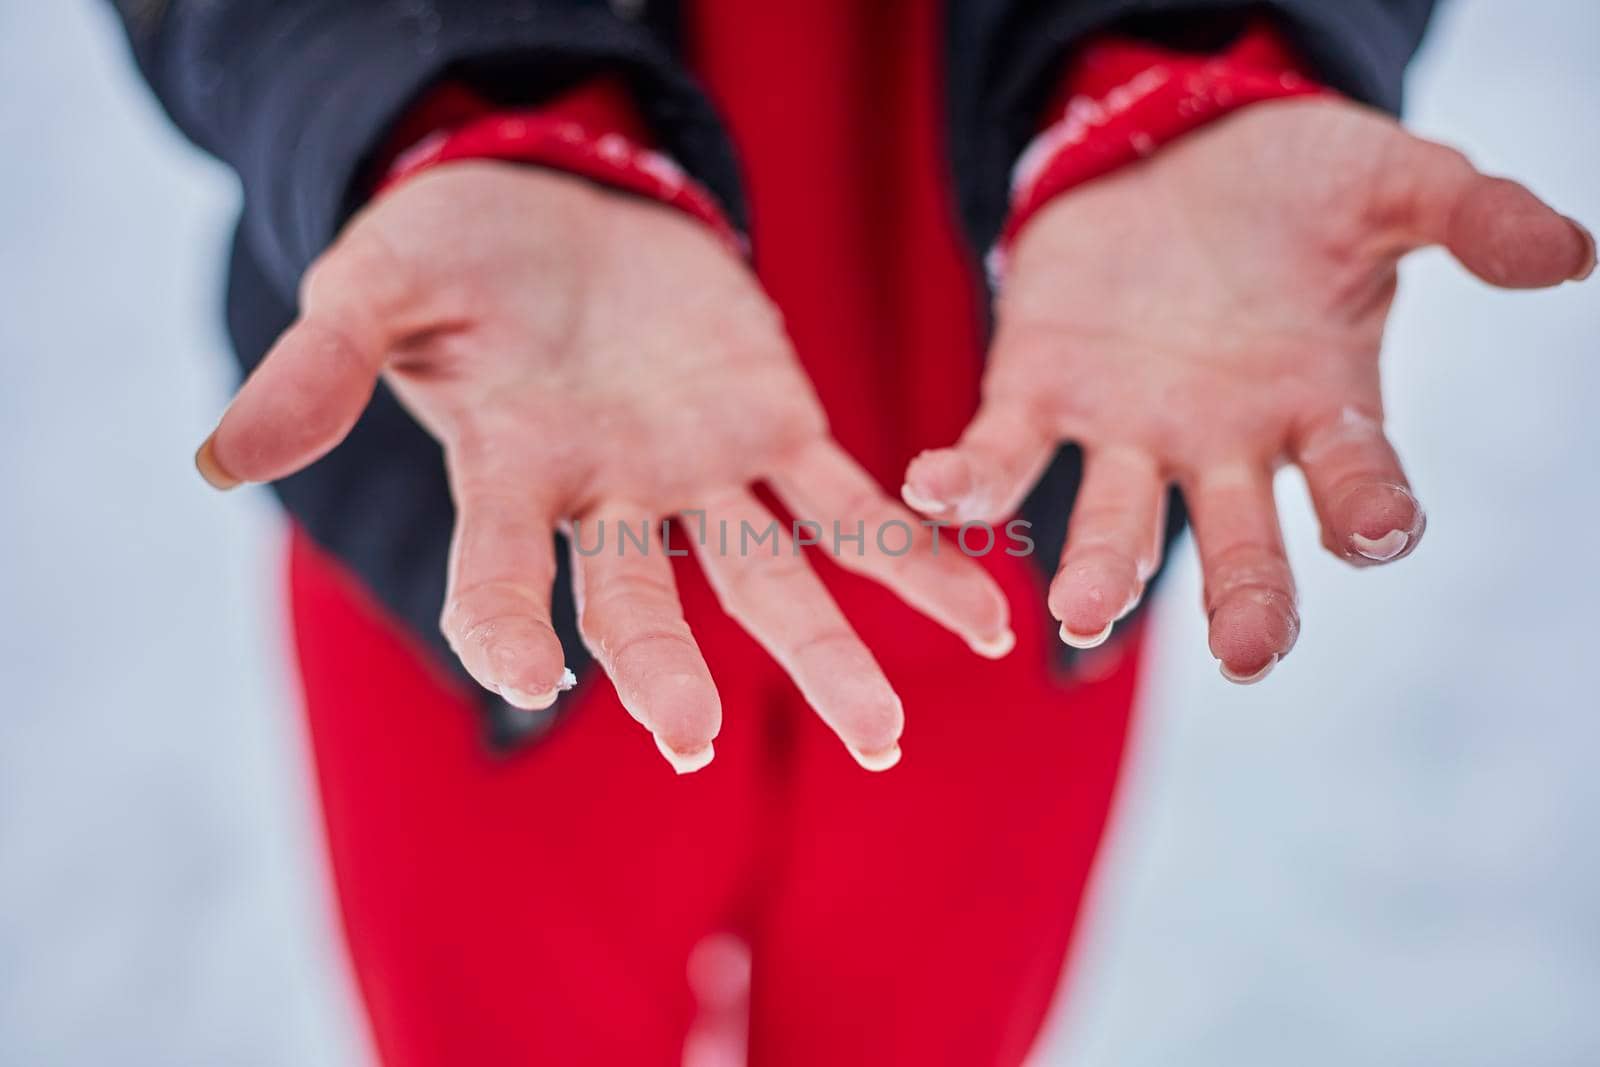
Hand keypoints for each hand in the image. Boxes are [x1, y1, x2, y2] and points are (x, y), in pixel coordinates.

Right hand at [196, 162, 1010, 770]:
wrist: (566, 206)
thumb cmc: (459, 254)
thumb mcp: (380, 283)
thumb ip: (323, 366)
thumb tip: (227, 454)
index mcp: (510, 471)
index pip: (498, 570)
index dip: (504, 621)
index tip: (522, 675)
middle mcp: (611, 498)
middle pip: (642, 601)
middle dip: (666, 667)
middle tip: (693, 740)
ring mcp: (700, 470)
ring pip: (770, 578)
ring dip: (829, 654)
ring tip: (889, 734)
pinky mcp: (779, 425)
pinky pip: (852, 505)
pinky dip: (914, 559)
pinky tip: (981, 623)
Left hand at [902, 98, 1592, 682]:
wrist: (1171, 153)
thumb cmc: (1293, 190)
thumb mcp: (1391, 183)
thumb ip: (1469, 217)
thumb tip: (1571, 253)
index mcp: (1316, 409)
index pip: (1357, 482)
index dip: (1370, 512)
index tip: (1377, 533)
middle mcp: (1219, 445)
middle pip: (1238, 543)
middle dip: (1246, 599)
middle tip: (1250, 655)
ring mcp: (1124, 430)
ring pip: (1113, 523)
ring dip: (1097, 571)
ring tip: (1078, 608)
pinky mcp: (1037, 391)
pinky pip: (1000, 453)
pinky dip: (967, 480)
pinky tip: (933, 492)